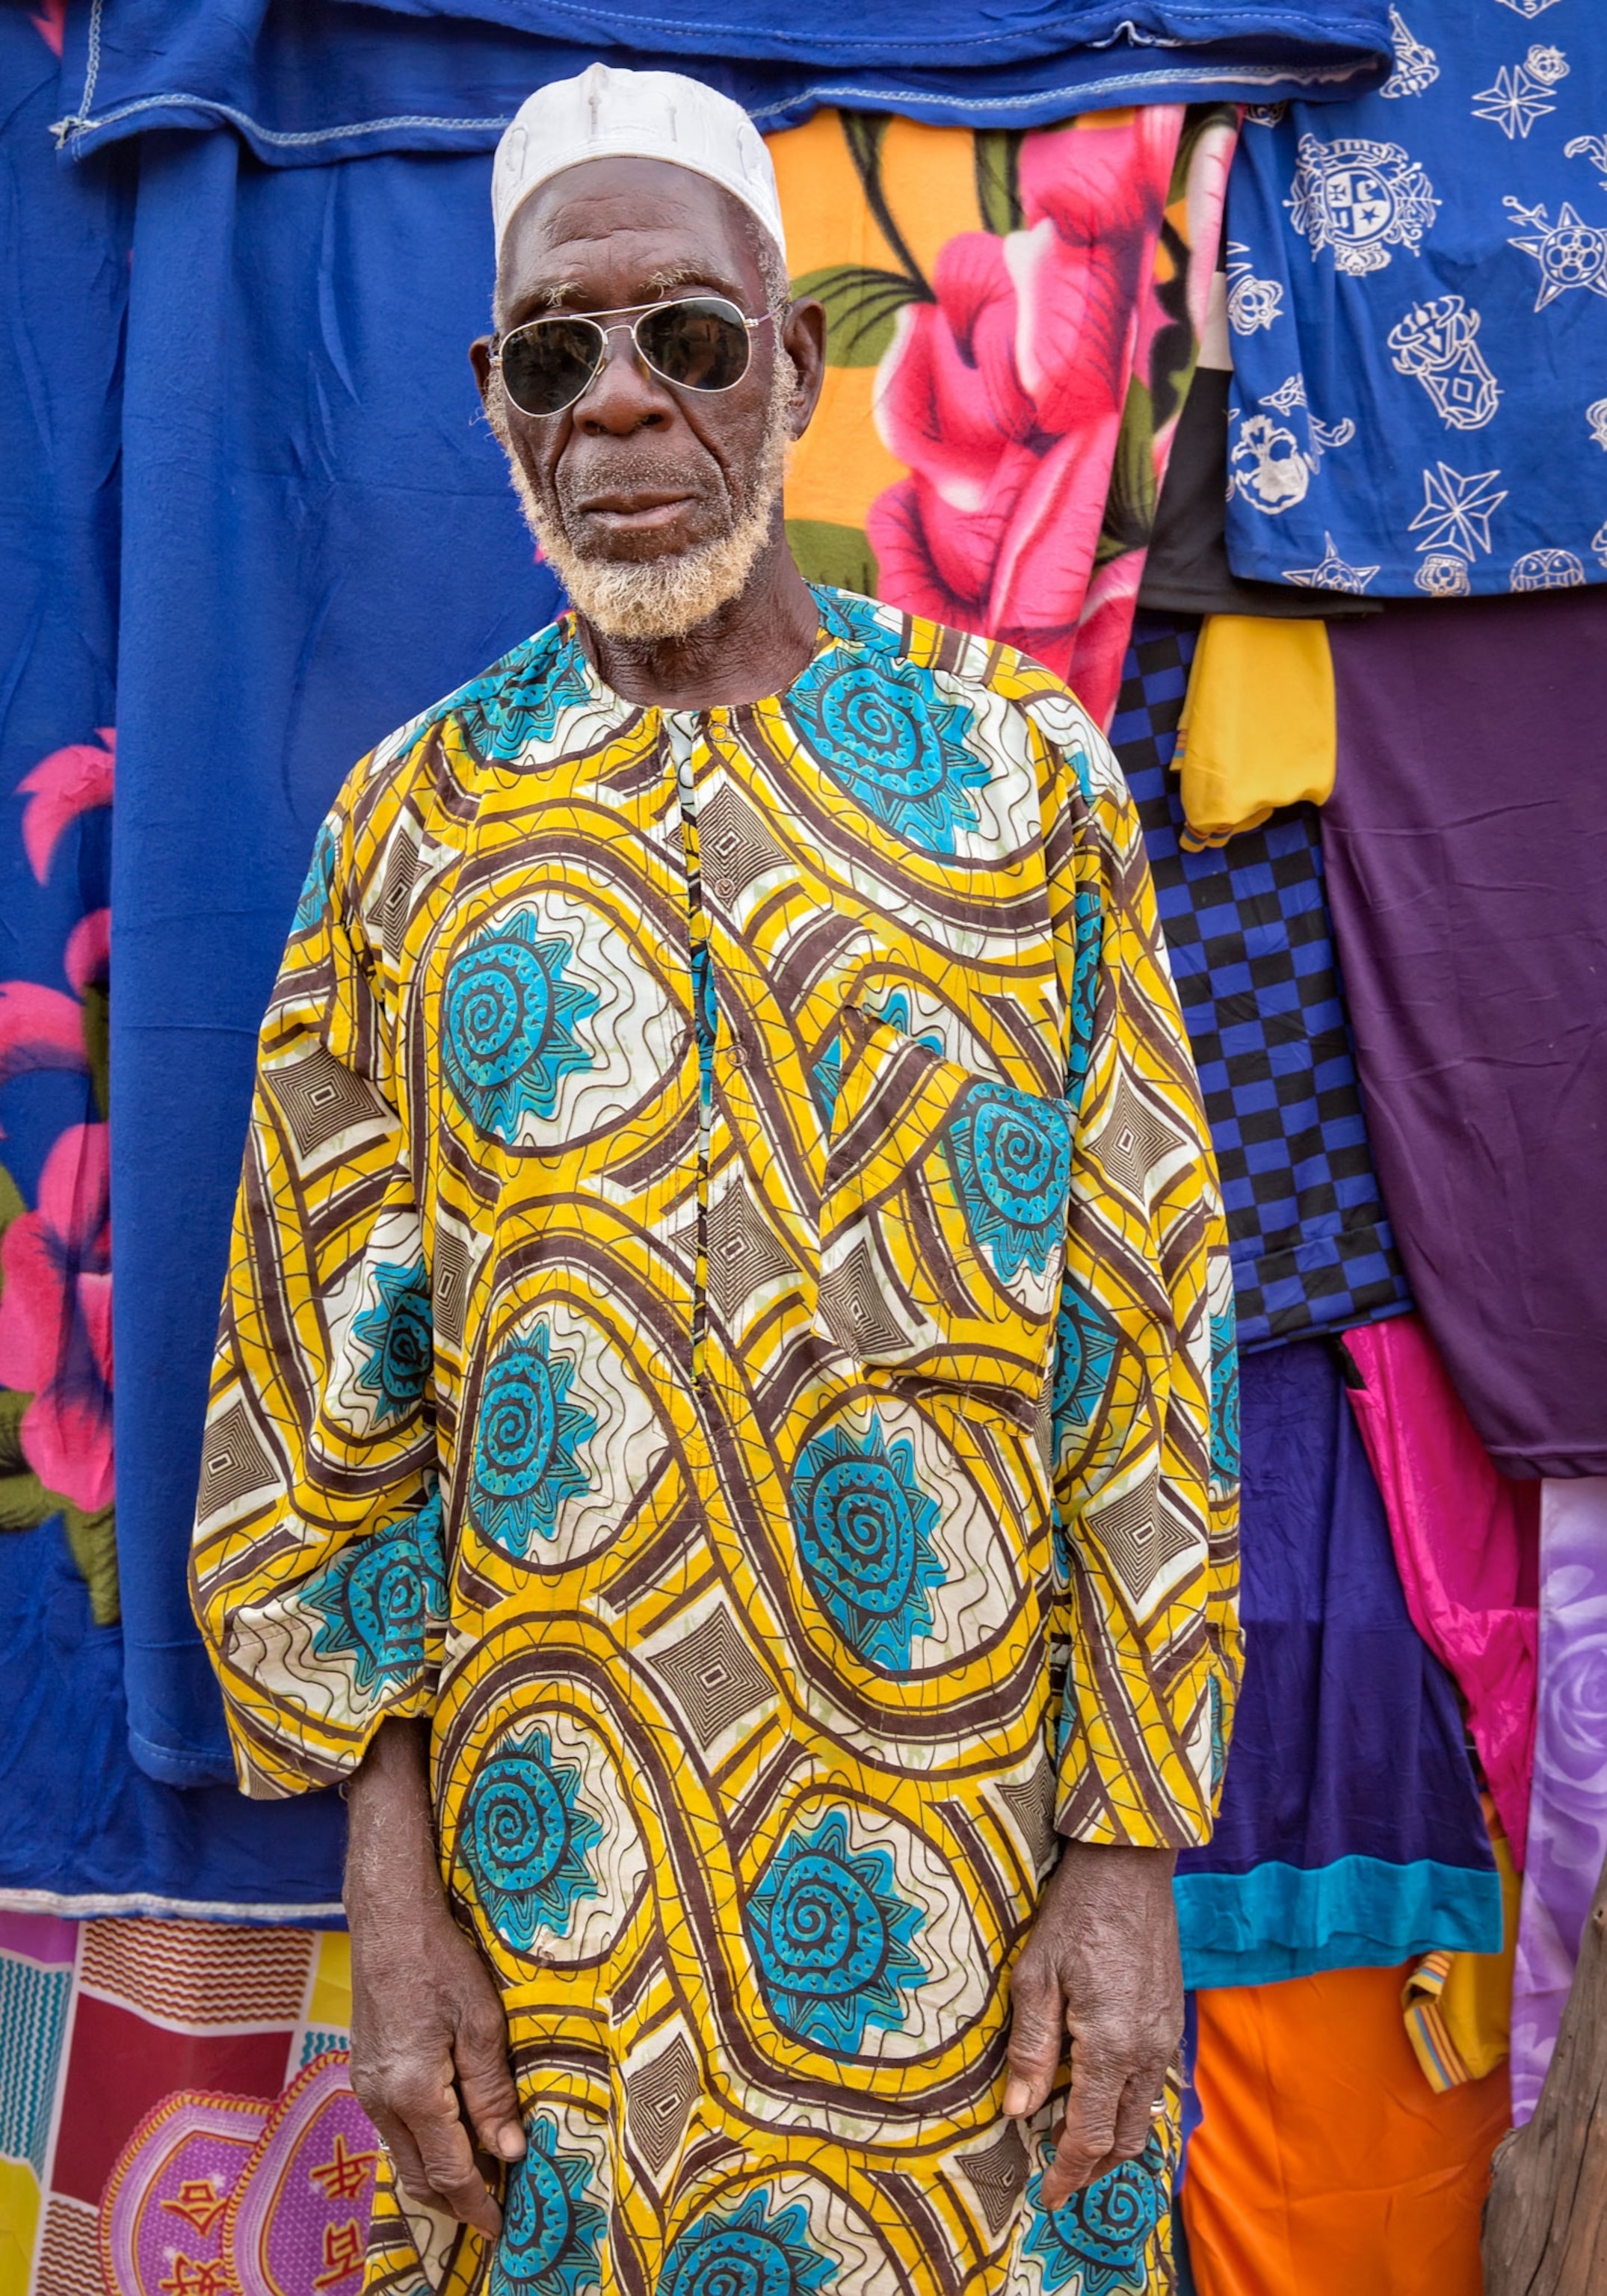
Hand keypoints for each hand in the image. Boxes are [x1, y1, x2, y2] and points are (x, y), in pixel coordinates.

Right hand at [345, 1718, 524, 2236]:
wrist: (387, 1918)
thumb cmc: (440, 1960)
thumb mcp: (481, 2023)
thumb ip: (492, 2093)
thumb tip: (510, 2152)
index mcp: (412, 2092)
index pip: (450, 2172)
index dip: (479, 2204)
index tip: (502, 2229)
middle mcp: (380, 2101)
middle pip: (420, 2176)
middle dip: (458, 2200)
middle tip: (497, 2209)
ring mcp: (366, 2087)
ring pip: (404, 2156)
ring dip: (439, 2174)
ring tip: (481, 2178)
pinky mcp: (364, 2071)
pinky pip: (394, 2130)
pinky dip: (423, 2146)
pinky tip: (450, 2135)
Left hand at [1002, 1840, 1181, 2210]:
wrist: (1128, 1866)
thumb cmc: (1075, 1914)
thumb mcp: (1035, 1976)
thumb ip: (1029, 2048)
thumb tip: (1016, 2111)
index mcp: (1111, 2046)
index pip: (1090, 2136)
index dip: (1067, 2173)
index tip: (1046, 2197)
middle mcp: (1148, 2051)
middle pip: (1125, 2138)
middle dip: (1092, 2167)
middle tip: (1057, 2174)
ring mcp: (1167, 2035)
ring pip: (1144, 2114)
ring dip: (1113, 2137)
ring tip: (1072, 2136)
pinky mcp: (1173, 2017)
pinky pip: (1155, 2082)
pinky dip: (1128, 2103)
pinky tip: (1100, 2090)